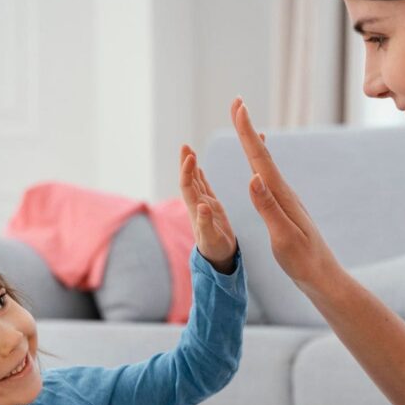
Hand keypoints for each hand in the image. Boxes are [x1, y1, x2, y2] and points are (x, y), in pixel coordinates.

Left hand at [179, 144, 237, 273]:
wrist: (219, 258)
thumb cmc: (215, 251)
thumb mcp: (212, 239)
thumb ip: (205, 223)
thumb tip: (202, 206)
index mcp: (196, 211)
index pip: (188, 187)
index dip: (187, 172)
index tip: (191, 157)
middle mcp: (197, 205)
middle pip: (188, 180)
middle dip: (186, 162)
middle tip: (185, 145)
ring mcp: (203, 205)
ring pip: (195, 181)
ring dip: (191, 165)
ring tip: (189, 149)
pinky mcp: (211, 206)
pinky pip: (204, 187)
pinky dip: (200, 175)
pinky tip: (198, 166)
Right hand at [229, 97, 344, 296]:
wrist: (323, 278)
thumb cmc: (303, 262)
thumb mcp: (283, 237)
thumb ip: (268, 208)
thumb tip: (253, 178)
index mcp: (282, 197)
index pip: (260, 160)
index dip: (246, 132)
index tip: (238, 107)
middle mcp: (285, 194)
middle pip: (262, 156)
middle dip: (247, 129)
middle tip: (237, 104)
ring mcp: (286, 201)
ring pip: (266, 166)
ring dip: (252, 145)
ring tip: (245, 126)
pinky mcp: (286, 211)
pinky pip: (268, 181)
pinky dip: (260, 166)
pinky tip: (260, 168)